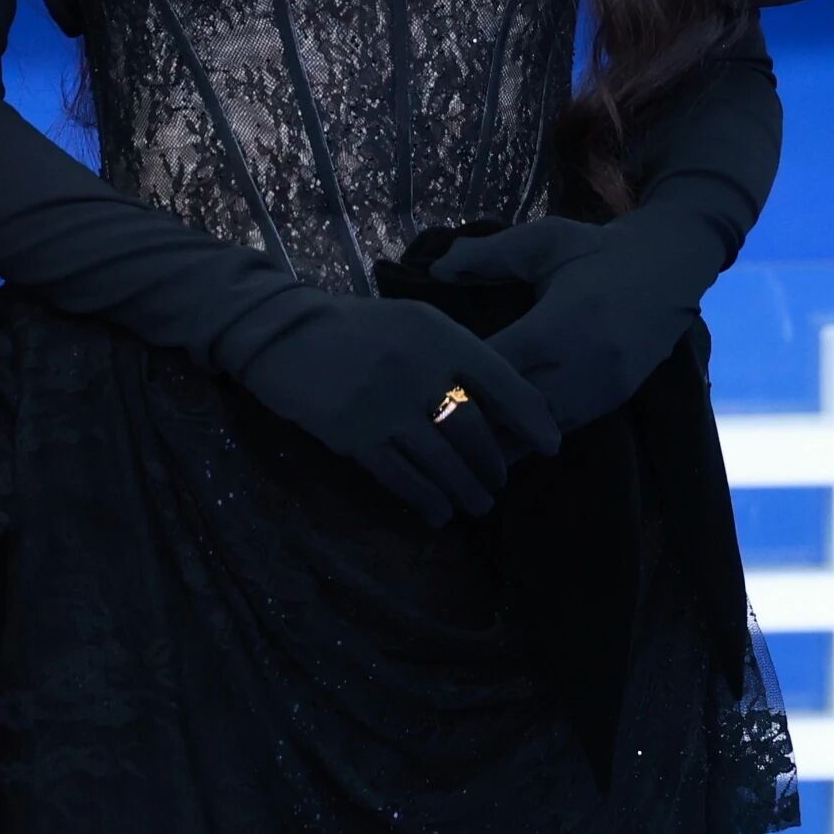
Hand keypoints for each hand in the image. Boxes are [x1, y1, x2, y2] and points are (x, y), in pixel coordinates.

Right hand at [228, 294, 559, 523]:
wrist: (281, 332)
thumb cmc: (355, 328)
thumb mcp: (412, 322)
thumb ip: (454, 354)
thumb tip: (500, 404)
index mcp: (438, 335)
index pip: (503, 381)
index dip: (532, 418)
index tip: (551, 445)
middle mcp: (419, 368)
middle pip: (475, 433)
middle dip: (493, 467)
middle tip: (497, 483)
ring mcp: (386, 404)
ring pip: (445, 464)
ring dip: (466, 492)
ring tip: (475, 504)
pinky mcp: (356, 435)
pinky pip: (405, 479)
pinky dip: (428, 501)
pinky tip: (437, 512)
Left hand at [434, 209, 722, 432]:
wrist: (669, 268)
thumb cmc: (598, 252)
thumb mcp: (545, 240)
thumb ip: (489, 253)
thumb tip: (437, 267)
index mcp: (557, 327)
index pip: (494, 368)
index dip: (457, 375)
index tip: (426, 373)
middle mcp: (579, 369)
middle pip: (510, 411)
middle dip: (471, 412)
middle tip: (432, 412)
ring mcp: (598, 392)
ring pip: (535, 434)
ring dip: (498, 432)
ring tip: (458, 432)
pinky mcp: (611, 403)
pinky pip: (560, 431)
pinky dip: (528, 434)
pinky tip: (499, 432)